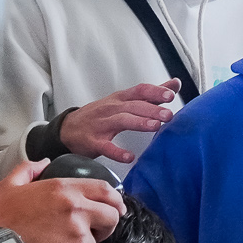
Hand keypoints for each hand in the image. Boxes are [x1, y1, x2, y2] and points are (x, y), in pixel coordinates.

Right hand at [0, 160, 123, 242]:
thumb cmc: (2, 221)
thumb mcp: (9, 186)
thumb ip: (28, 169)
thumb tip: (44, 162)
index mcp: (64, 190)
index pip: (105, 190)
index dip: (115, 199)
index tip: (117, 207)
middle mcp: (77, 210)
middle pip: (112, 217)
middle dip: (108, 224)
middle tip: (97, 231)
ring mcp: (78, 236)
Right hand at [59, 80, 180, 164]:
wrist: (67, 129)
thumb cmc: (100, 115)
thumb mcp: (123, 101)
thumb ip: (150, 95)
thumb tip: (174, 85)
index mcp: (120, 99)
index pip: (139, 91)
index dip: (155, 92)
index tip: (171, 94)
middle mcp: (111, 108)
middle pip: (133, 106)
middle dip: (152, 109)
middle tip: (168, 115)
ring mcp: (101, 124)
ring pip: (121, 121)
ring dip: (139, 123)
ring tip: (155, 127)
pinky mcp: (93, 141)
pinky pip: (106, 147)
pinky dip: (117, 152)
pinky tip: (129, 157)